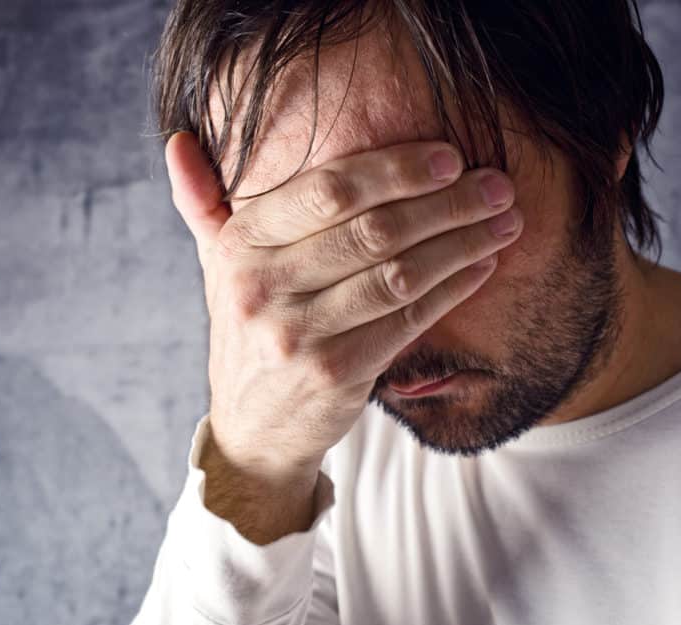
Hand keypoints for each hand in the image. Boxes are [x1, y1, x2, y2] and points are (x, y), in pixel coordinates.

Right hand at [166, 131, 520, 484]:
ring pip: (398, 274)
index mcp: (240, 248)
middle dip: (446, 202)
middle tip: (496, 186)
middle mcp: (263, 288)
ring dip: (462, 243)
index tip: (449, 157)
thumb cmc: (247, 330)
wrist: (253, 428)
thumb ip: (201, 203)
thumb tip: (175, 141)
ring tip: (505, 220)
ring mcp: (298, 335)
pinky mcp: (336, 374)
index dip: (395, 169)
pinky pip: (407, 321)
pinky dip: (453, 289)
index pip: (326, 192)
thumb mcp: (216, 266)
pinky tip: (482, 266)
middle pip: (372, 229)